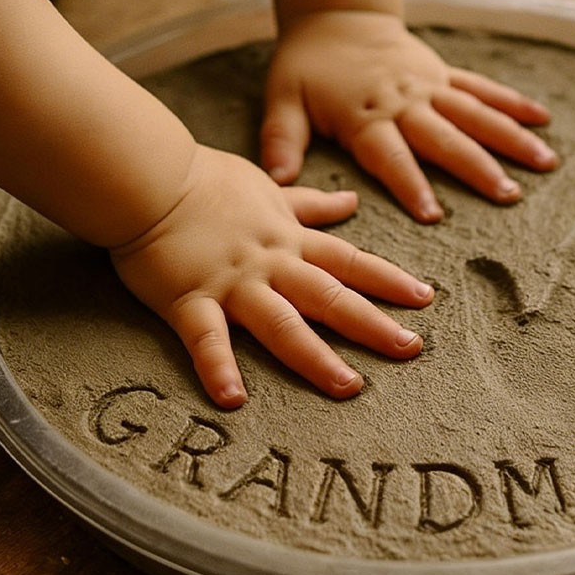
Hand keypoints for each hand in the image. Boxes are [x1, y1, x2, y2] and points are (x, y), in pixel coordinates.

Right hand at [108, 145, 433, 407]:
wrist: (150, 176)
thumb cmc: (208, 181)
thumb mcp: (269, 189)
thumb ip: (310, 205)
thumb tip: (351, 203)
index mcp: (289, 239)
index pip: (349, 261)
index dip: (388, 279)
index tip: (424, 299)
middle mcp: (270, 264)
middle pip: (330, 296)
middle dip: (372, 324)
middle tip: (411, 349)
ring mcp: (231, 283)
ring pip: (281, 323)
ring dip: (316, 356)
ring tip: (348, 385)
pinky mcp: (188, 299)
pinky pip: (206, 338)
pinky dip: (219, 367)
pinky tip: (234, 399)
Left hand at [260, 11, 557, 221]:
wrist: (335, 15)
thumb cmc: (306, 66)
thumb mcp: (282, 100)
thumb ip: (282, 140)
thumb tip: (277, 181)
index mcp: (365, 115)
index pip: (391, 155)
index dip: (411, 184)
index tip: (434, 215)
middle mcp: (404, 101)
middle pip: (445, 138)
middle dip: (477, 167)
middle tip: (508, 195)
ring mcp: (429, 86)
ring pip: (475, 113)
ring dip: (509, 138)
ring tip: (544, 162)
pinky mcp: (443, 74)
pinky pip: (482, 89)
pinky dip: (512, 103)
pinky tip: (543, 120)